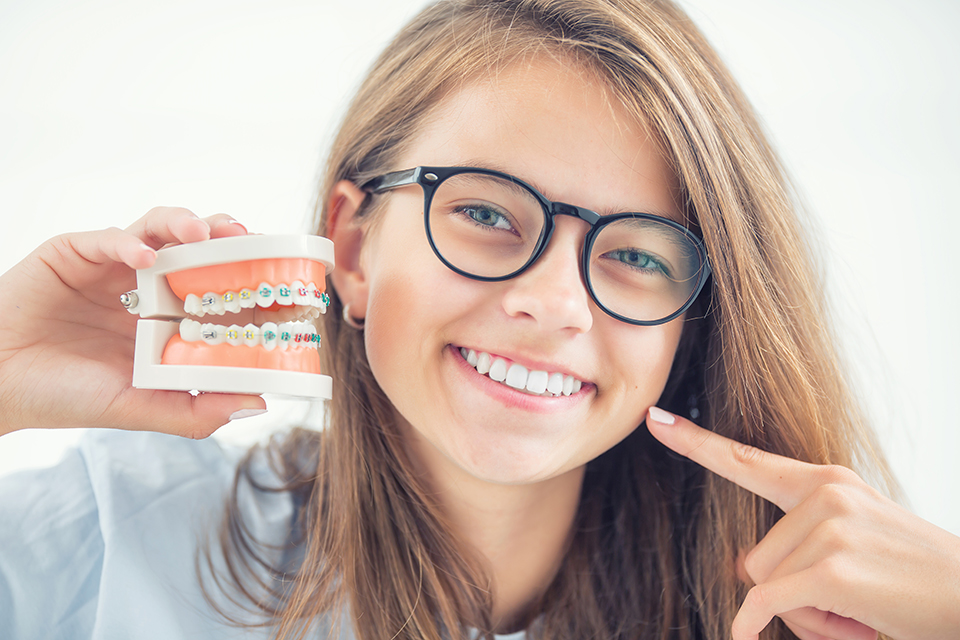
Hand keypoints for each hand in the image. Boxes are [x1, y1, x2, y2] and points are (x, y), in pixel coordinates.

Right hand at [0, 207, 265, 438]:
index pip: (219, 289)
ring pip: (160, 227)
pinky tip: (143, 257)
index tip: (283, 285)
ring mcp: (112, 266)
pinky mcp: (74, 252)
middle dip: (229, 240)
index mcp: (166, 318)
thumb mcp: (140, 408)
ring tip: (206, 234)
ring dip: (187, 225)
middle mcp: (146, 286)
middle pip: (198, 249)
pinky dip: (128, 242)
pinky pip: (107, 237)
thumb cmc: (65, 396)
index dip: (250, 282)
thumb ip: (196, 409)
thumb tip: (259, 403)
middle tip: (253, 244)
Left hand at [646, 406, 959, 639]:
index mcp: (826, 482)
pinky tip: (749, 634)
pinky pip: (766, 603)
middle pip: (752, 558)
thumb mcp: (852, 545)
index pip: (747, 459)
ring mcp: (830, 527)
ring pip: (763, 585)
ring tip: (858, 610)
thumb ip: (795, 545)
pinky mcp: (833, 568)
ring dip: (802, 614)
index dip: (696, 442)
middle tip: (847, 600)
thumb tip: (740, 567)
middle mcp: (825, 493)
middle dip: (787, 593)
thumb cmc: (910, 578)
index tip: (656, 419)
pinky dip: (754, 626)